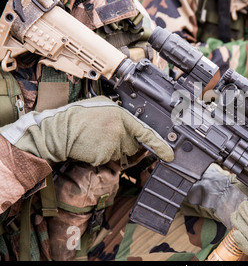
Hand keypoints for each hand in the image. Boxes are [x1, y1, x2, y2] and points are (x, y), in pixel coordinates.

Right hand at [0, 96, 173, 165]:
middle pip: (133, 145)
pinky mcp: (104, 157)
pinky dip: (102, 156)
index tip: (170, 154)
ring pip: (121, 153)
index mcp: (122, 117)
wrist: (59, 129)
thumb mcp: (103, 106)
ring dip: (113, 149)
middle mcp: (121, 131)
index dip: (160, 145)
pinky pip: (109, 160)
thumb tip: (130, 120)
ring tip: (96, 138)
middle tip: (106, 134)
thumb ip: (120, 113)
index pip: (146, 133)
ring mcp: (113, 145)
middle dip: (125, 142)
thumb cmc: (79, 116)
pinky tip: (92, 145)